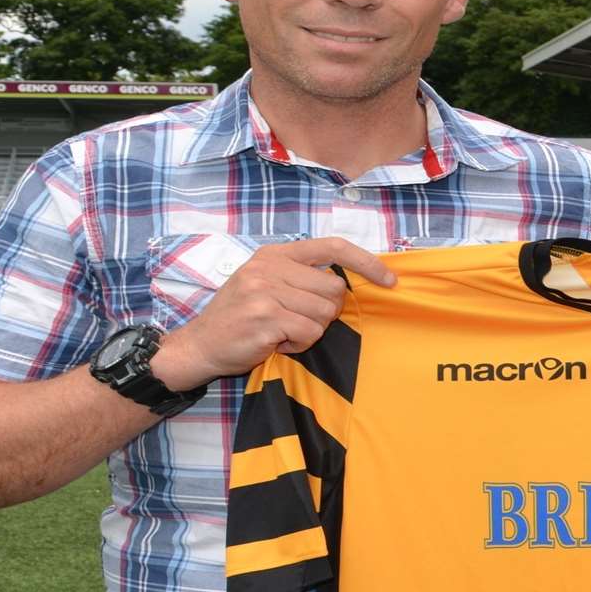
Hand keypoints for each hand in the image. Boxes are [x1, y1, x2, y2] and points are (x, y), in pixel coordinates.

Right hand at [152, 237, 395, 388]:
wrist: (200, 344)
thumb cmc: (239, 316)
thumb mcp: (264, 282)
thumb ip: (300, 276)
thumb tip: (349, 281)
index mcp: (274, 254)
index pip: (333, 247)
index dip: (367, 262)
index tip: (389, 279)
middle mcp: (270, 268)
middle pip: (335, 288)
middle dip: (326, 311)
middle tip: (298, 319)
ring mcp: (266, 292)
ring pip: (325, 313)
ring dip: (311, 330)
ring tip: (284, 330)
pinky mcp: (266, 319)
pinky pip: (310, 333)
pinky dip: (300, 343)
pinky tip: (278, 343)